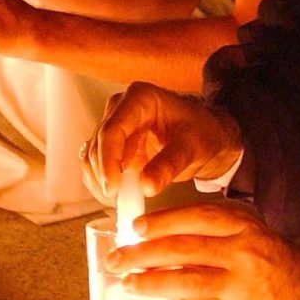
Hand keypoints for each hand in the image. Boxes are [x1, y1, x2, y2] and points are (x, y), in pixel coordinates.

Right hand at [82, 81, 243, 199]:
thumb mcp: (191, 148)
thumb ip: (169, 165)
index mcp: (140, 98)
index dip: (108, 162)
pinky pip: (97, 165)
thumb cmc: (203, 133)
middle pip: (97, 145)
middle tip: (121, 201)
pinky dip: (104, 182)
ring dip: (101, 181)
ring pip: (91, 156)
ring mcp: (115, 125)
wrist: (208, 136)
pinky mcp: (114, 144)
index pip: (112, 131)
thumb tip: (146, 186)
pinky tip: (121, 196)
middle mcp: (121, 108)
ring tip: (123, 200)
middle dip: (105, 175)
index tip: (113, 189)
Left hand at [106, 202, 299, 299]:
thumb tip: (164, 233)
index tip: (135, 228)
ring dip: (146, 283)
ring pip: (182, 282)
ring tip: (123, 283)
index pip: (197, 218)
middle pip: (183, 249)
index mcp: (244, 227)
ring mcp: (238, 285)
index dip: (162, 221)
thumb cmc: (277, 264)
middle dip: (142, 253)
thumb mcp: (254, 233)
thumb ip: (217, 230)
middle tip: (116, 257)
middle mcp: (241, 252)